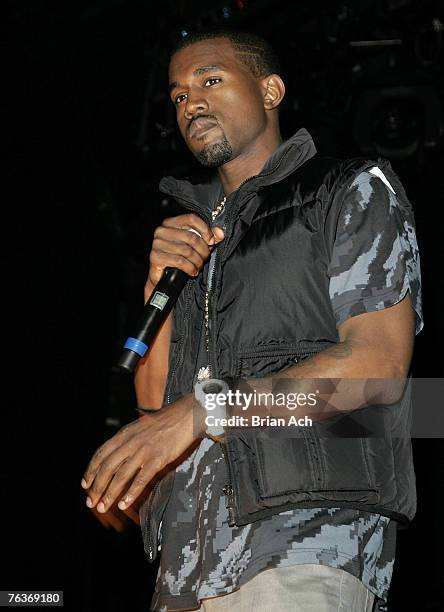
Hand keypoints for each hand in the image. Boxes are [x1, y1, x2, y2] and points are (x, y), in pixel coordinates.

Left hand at [81, 394, 203, 512]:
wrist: (185, 416)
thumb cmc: (164, 422)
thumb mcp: (139, 427)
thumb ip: (126, 440)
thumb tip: (115, 456)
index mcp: (124, 434)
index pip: (100, 454)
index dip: (90, 470)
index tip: (85, 485)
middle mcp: (130, 442)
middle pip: (107, 467)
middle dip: (96, 487)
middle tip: (91, 502)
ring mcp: (143, 450)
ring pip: (120, 476)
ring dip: (109, 494)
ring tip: (103, 507)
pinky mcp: (157, 459)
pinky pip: (140, 479)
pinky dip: (130, 494)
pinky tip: (123, 504)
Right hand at [147, 213, 223, 287]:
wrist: (162, 277)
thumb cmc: (179, 258)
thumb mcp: (195, 246)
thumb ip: (208, 237)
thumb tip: (220, 233)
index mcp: (170, 223)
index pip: (191, 218)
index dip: (205, 229)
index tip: (211, 241)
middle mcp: (162, 231)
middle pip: (191, 237)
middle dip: (203, 250)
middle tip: (205, 258)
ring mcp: (157, 244)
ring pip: (187, 251)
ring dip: (197, 261)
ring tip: (199, 266)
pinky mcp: (156, 257)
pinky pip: (180, 261)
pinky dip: (190, 268)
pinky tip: (192, 272)